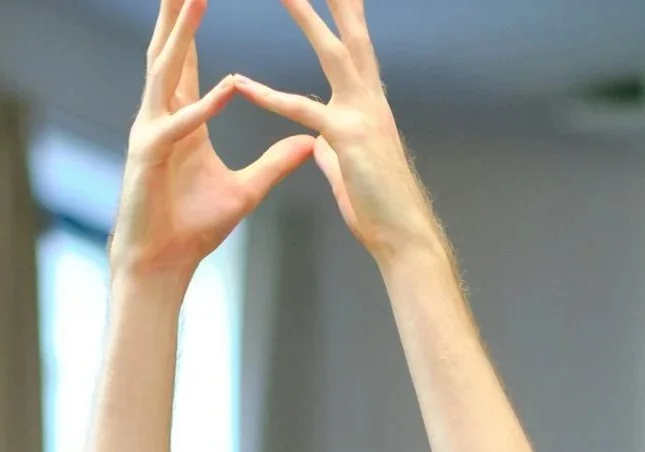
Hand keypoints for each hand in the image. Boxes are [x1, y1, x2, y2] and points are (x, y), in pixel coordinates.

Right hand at [112, 0, 317, 284]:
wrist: (162, 265)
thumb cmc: (192, 227)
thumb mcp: (246, 189)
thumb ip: (277, 161)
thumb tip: (310, 142)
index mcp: (182, 118)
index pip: (187, 58)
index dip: (192, 21)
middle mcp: (161, 116)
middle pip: (169, 51)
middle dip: (178, 10)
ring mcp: (151, 133)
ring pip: (166, 73)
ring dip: (183, 36)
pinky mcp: (149, 159)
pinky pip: (178, 127)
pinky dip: (201, 108)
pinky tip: (226, 88)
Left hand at [232, 0, 442, 266]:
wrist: (404, 237)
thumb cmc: (380, 208)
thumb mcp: (350, 169)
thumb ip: (331, 148)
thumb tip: (315, 143)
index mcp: (369, 102)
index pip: (354, 46)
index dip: (344, 14)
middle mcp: (369, 99)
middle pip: (351, 33)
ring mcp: (362, 115)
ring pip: (333, 53)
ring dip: (307, 17)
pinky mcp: (348, 140)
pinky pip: (302, 112)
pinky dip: (268, 97)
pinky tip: (240, 83)